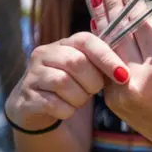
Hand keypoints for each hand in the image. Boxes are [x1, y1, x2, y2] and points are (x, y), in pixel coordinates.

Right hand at [5, 29, 130, 131]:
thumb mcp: (88, 70)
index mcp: (64, 43)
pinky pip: (53, 104)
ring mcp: (32, 75)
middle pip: (75, 62)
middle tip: (94, 90)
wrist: (38, 107)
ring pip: (63, 83)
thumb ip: (104, 62)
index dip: (107, 58)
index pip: (87, 41)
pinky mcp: (25, 97)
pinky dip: (67, 110)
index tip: (124, 76)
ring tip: (79, 99)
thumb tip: (126, 69)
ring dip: (79, 97)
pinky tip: (67, 109)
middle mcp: (44, 53)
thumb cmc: (73, 85)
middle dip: (92, 82)